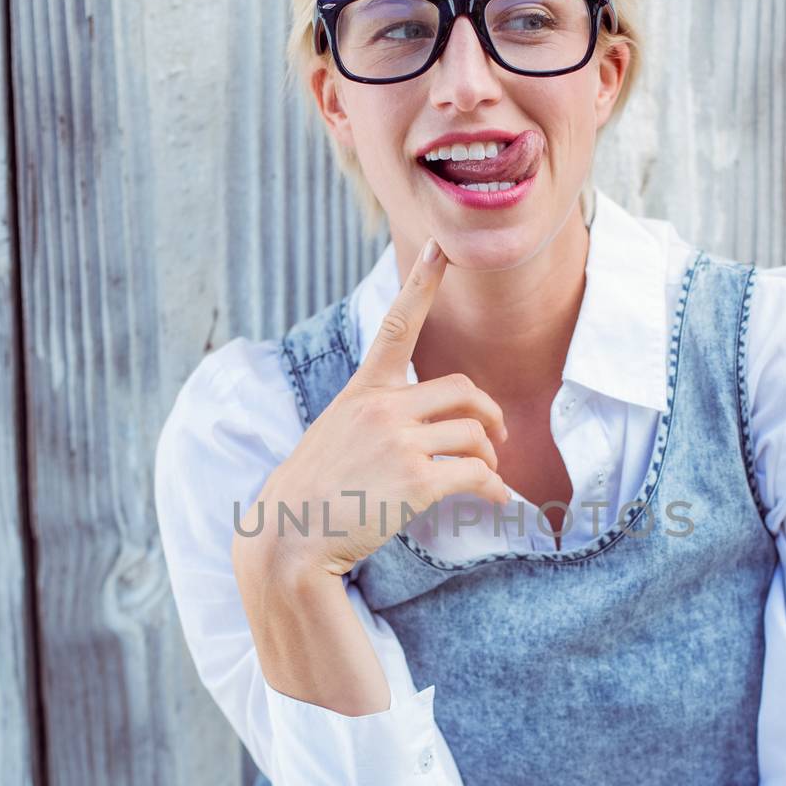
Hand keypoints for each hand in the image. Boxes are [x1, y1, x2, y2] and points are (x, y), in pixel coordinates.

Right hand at [231, 236, 509, 591]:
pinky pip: (476, 474)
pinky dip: (494, 487)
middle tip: (498, 438)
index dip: (422, 283)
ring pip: (474, 434)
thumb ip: (372, 423)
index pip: (396, 327)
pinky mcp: (415, 480)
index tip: (441, 247)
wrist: (288, 538)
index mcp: (360, 393)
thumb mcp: (332, 439)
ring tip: (487, 477)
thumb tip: (416, 436)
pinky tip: (495, 500)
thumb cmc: (309, 497)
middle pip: (462, 391)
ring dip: (490, 457)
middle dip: (489, 414)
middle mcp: (380, 409)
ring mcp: (398, 442)